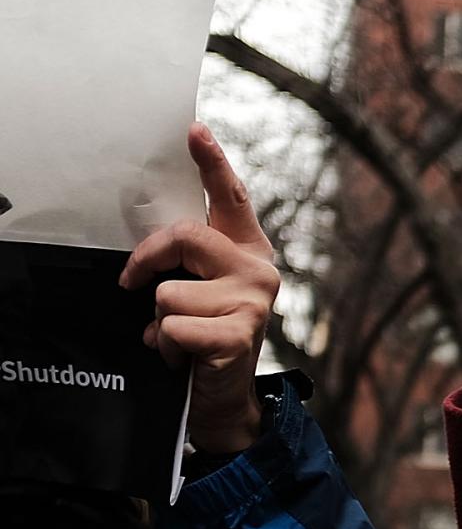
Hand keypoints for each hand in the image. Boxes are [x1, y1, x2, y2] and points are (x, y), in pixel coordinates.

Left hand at [119, 126, 279, 457]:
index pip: (230, 198)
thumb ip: (190, 262)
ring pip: (168, 292)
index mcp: (248, 251)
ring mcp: (254, 301)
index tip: (194, 130)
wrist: (225, 398)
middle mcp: (259, 269)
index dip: (212, 162)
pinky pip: (173, 327)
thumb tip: (150, 248)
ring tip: (180, 336)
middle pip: (185, 237)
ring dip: (160, 322)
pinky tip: (185, 357)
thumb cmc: (206, 336)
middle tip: (134, 283)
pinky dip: (166, 347)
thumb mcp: (199, 291)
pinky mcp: (239, 333)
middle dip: (148, 261)